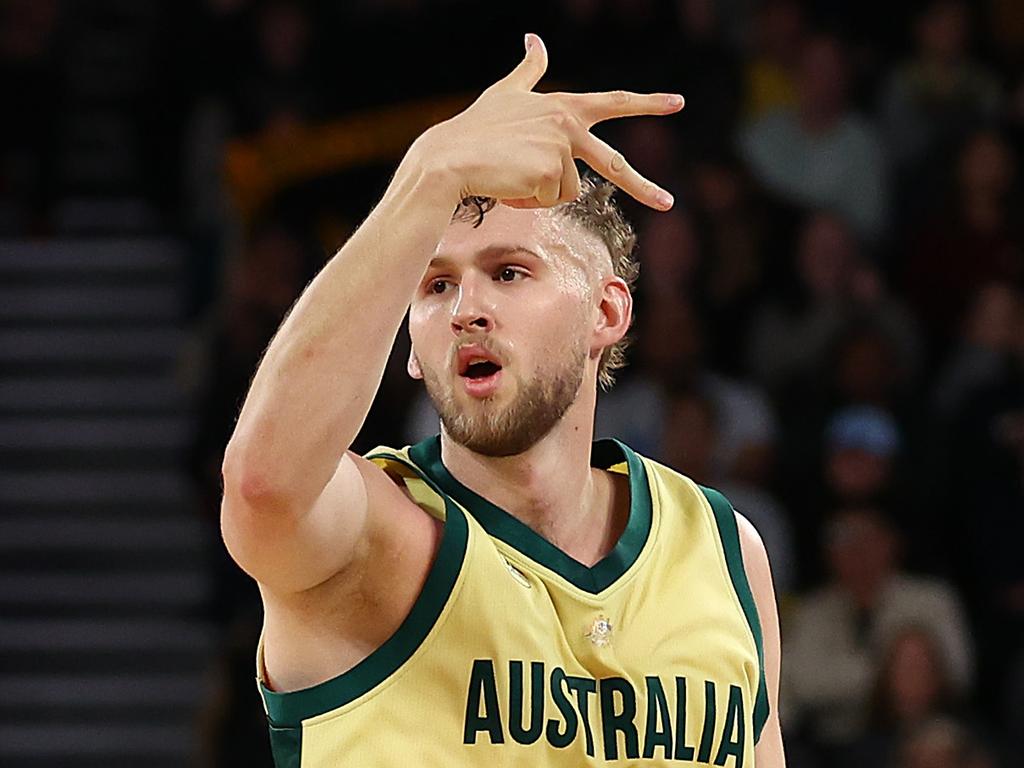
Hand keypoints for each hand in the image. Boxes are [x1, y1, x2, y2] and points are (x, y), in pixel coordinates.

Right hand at [410, 33, 682, 210]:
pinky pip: (550, 201)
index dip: (647, 102)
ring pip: (568, 191)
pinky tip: (508, 183)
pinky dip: (528, 200)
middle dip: (645, 186)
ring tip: (511, 175)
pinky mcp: (552, 172)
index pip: (613, 101)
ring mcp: (561, 148)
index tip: (677, 102)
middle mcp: (568, 124)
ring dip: (540, 193)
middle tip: (668, 202)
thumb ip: (530, 70)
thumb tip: (535, 39)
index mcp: (564, 106)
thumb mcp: (506, 93)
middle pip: (613, 164)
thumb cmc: (474, 128)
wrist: (450, 157)